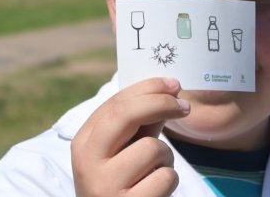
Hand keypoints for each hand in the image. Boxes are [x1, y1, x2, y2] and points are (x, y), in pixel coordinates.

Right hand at [71, 77, 190, 196]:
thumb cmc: (120, 184)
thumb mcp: (121, 152)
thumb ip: (138, 124)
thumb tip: (168, 90)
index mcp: (84, 143)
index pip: (115, 103)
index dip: (148, 89)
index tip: (173, 84)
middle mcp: (88, 162)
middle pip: (127, 115)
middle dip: (161, 103)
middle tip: (184, 106)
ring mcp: (105, 186)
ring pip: (153, 148)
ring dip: (166, 158)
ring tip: (154, 172)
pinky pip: (165, 177)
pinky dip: (168, 181)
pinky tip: (154, 192)